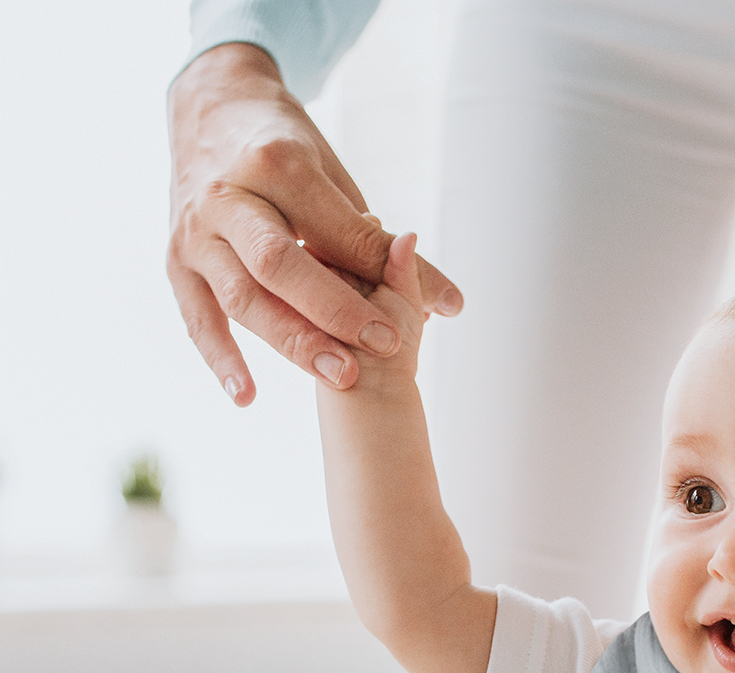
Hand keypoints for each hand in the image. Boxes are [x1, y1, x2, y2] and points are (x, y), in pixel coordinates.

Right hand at [166, 43, 461, 405]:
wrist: (210, 108)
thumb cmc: (286, 152)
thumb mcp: (335, 179)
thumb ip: (382, 246)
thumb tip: (452, 306)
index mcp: (276, 164)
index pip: (332, 230)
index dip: (374, 276)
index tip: (409, 321)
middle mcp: (228, 197)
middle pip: (280, 264)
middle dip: (334, 312)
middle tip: (384, 350)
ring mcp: (196, 231)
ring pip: (242, 295)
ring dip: (292, 342)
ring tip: (340, 378)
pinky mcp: (176, 259)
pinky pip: (196, 316)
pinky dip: (220, 358)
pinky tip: (247, 397)